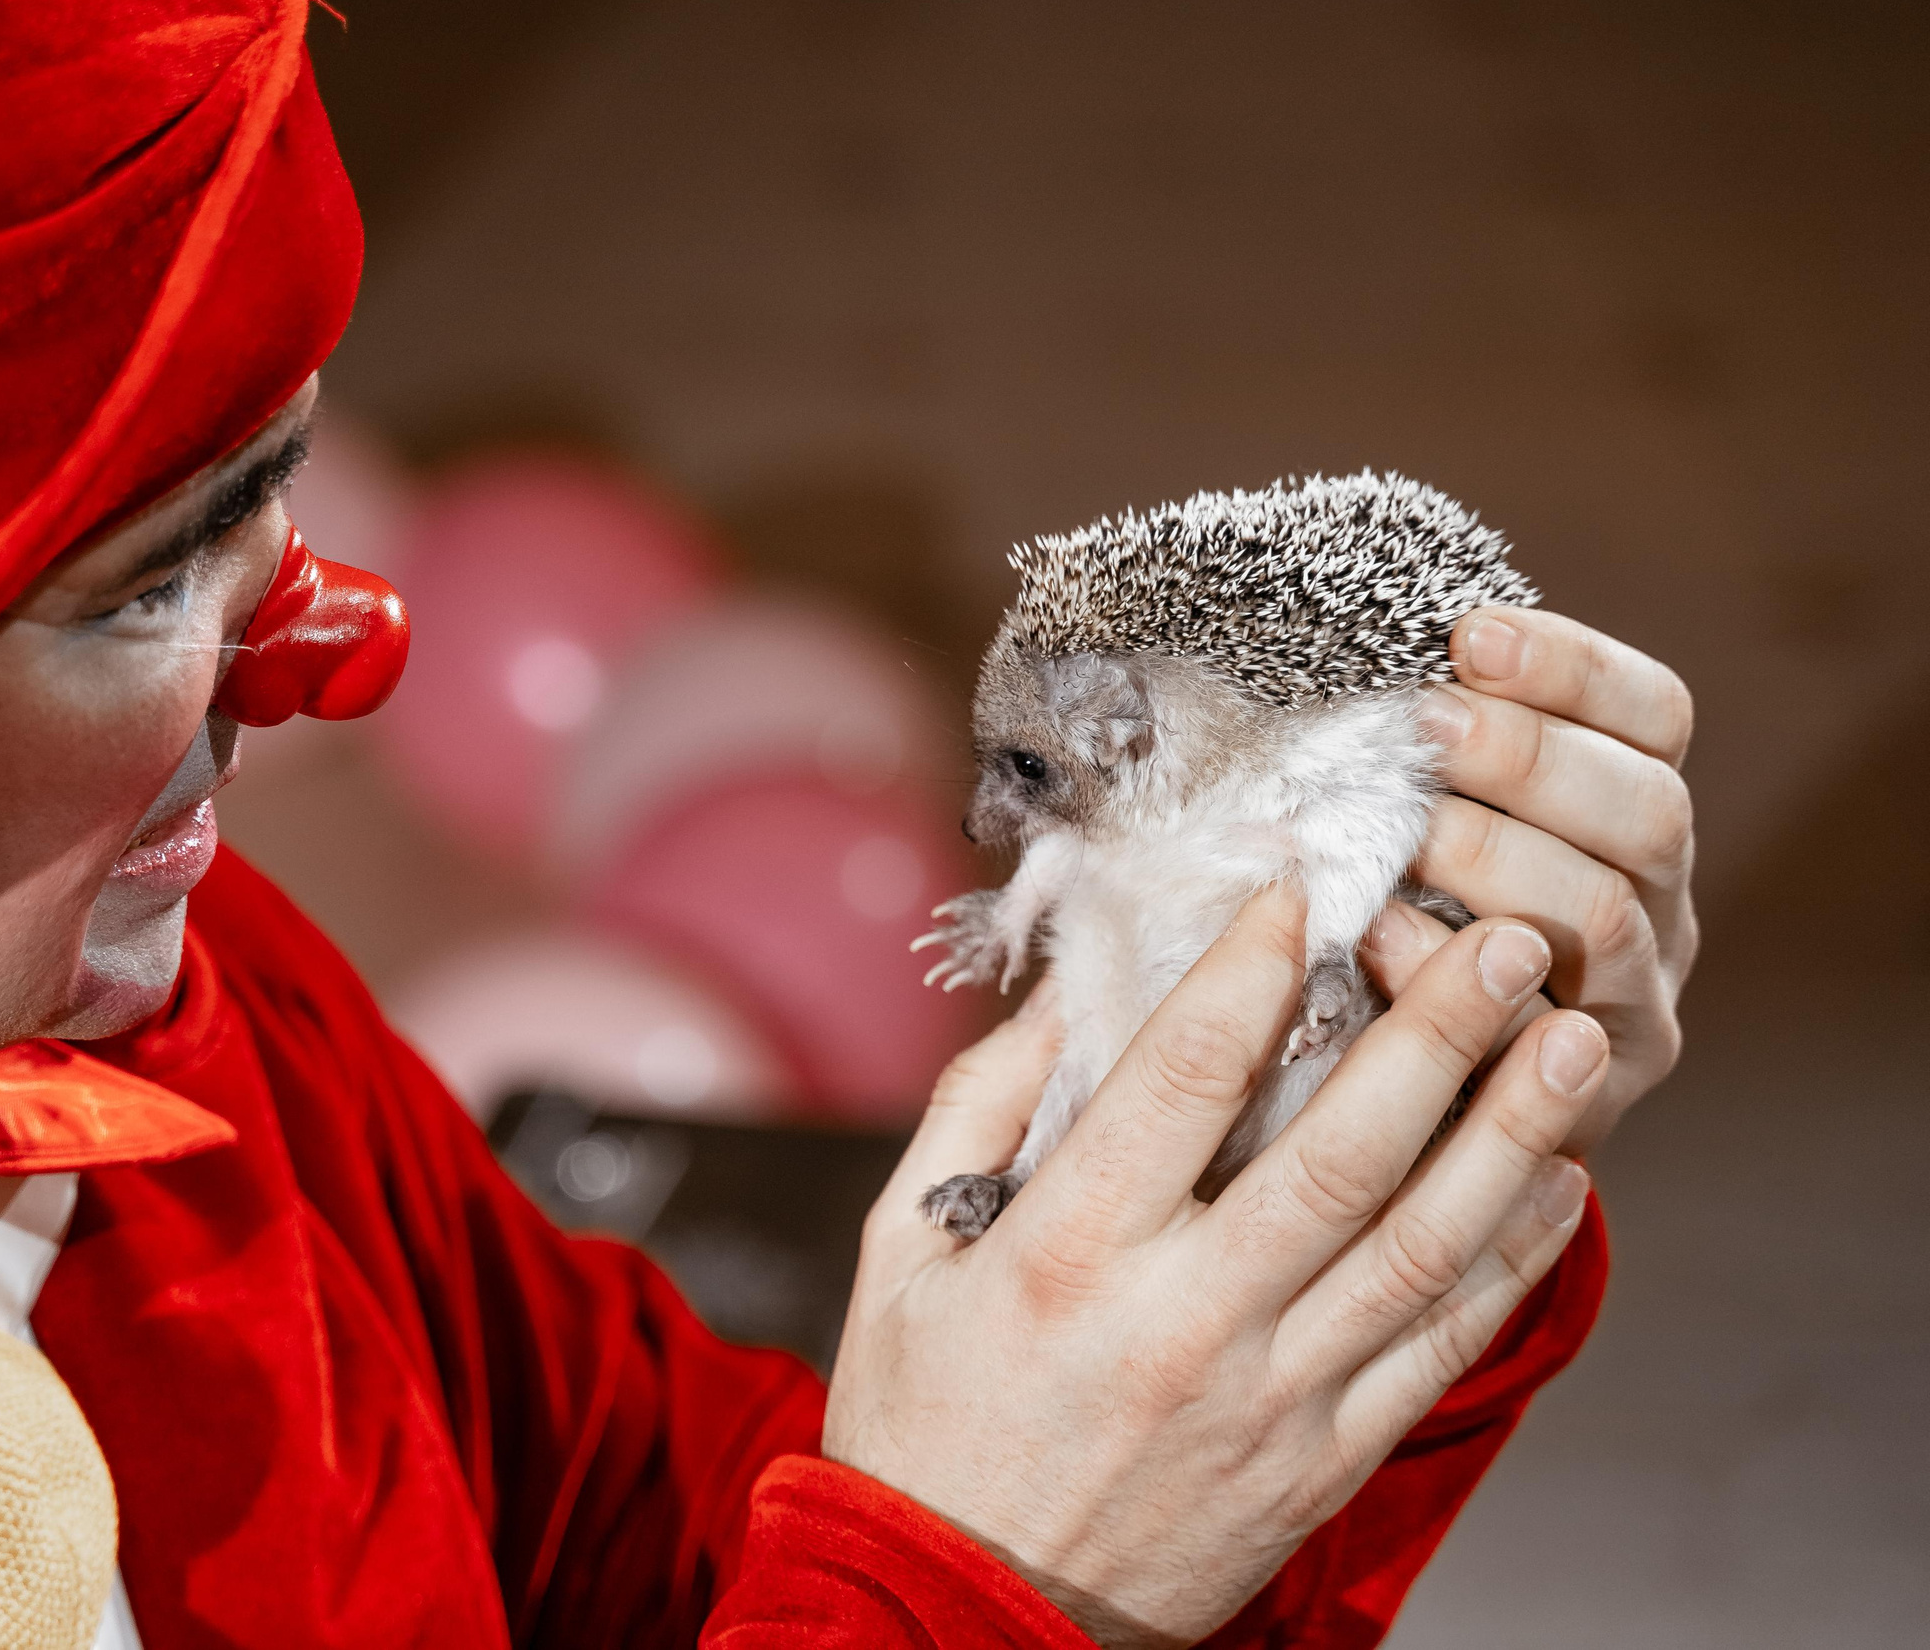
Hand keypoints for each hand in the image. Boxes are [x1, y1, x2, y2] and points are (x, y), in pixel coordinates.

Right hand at [824, 883, 1602, 1648]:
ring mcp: (1268, 1397)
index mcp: (1065, 1252)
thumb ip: (978, 1110)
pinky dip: (1508, 1262)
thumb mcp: (899, 1253)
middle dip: (1433, 1032)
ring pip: (1419, 1246)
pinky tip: (1553, 1184)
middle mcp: (1182, 1320)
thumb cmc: (925, 1421)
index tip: (1299, 890)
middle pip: (1339, 1150)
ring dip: (1508, 1134)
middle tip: (1497, 938)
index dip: (1250, 966)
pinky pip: (1439, 1348)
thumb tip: (1070, 992)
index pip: (1182, 1077)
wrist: (961, 1615)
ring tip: (1567, 1038)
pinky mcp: (1321, 1463)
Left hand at [1407, 607, 1696, 1150]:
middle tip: (1425, 726)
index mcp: (1630, 816)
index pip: (1654, 719)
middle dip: (1529, 757)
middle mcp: (1656, 904)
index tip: (1471, 634)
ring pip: (1603, 912)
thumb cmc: (1391, 924)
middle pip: (1648, 810)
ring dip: (1494, 856)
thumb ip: (1421, 752)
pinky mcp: (1586, 1095)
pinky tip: (1375, 937)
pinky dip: (1449, 974)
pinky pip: (1532, 1028)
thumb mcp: (1422, 824)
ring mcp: (1632, 1002)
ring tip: (1399, 830)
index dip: (1574, 668)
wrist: (1403, 1112)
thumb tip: (1337, 643)